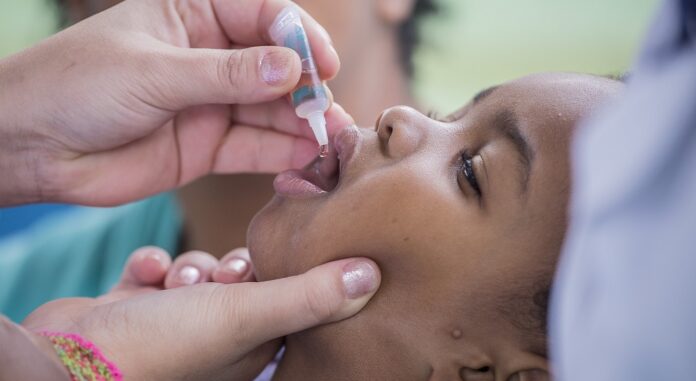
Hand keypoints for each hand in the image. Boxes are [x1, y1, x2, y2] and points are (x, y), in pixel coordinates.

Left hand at [0, 0, 352, 205]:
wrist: (34, 148)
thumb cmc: (78, 87)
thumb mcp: (154, 72)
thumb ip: (225, 74)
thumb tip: (290, 69)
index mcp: (193, 15)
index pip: (262, 15)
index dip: (299, 38)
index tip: (324, 64)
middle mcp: (210, 58)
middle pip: (275, 67)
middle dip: (308, 88)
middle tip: (332, 111)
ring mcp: (211, 104)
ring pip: (271, 111)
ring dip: (304, 125)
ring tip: (334, 140)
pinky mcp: (208, 147)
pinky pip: (255, 148)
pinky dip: (283, 154)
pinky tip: (308, 159)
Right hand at [22, 247, 380, 380]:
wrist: (70, 361)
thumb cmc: (163, 347)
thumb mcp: (245, 315)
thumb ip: (309, 295)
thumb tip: (373, 275)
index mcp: (255, 346)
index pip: (292, 301)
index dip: (292, 272)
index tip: (287, 246)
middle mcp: (219, 339)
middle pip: (246, 281)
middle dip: (233, 266)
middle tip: (223, 272)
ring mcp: (176, 325)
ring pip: (201, 274)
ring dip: (190, 266)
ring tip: (175, 280)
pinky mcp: (138, 309)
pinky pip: (157, 272)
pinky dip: (152, 266)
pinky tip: (143, 275)